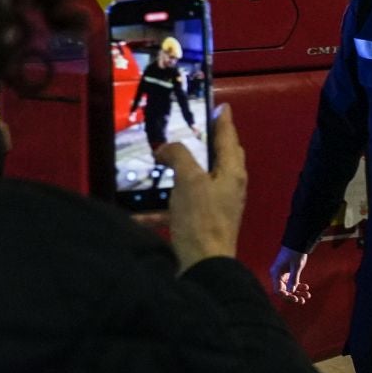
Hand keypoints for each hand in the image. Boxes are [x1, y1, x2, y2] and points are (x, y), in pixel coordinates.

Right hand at [157, 104, 246, 272]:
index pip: (229, 138)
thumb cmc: (201, 219)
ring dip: (181, 173)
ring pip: (200, 181)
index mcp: (232, 172)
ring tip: (164, 162)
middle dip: (208, 144)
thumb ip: (179, 156)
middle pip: (221, 158)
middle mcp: (229, 187)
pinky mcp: (203, 224)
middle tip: (196, 130)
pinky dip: (163, 208)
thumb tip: (167, 146)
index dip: (223, 120)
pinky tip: (140, 212)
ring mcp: (217, 206)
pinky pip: (181, 208)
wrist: (204, 267)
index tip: (221, 105)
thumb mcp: (189, 180)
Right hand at [270, 246, 311, 303]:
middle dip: (293, 296)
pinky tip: (306, 288)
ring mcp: (282, 275)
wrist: (297, 242)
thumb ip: (293, 279)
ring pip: (289, 288)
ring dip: (297, 292)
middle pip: (283, 291)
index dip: (286, 297)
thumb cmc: (295, 252)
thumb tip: (291, 291)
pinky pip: (292, 283)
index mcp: (275, 273)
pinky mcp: (287, 273)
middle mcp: (277, 275)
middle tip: (302, 300)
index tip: (295, 298)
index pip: (278, 290)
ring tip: (307, 296)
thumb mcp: (296, 266)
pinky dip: (299, 286)